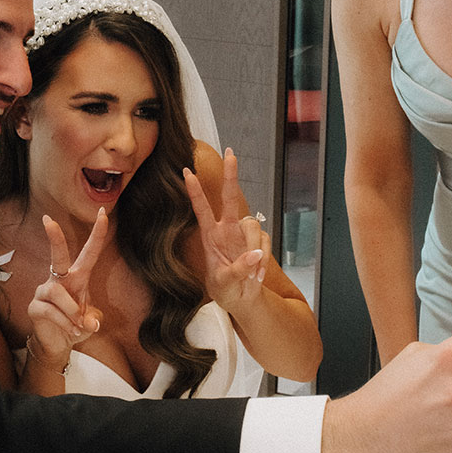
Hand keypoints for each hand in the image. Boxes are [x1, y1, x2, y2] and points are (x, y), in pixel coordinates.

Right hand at [24, 210, 107, 373]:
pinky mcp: (35, 306)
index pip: (88, 253)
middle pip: (58, 256)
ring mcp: (44, 292)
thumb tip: (91, 323)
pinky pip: (51, 310)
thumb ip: (92, 319)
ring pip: (57, 292)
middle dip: (54, 238)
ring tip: (78, 325)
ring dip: (71, 310)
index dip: (97, 234)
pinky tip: (71, 331)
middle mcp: (59, 280)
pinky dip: (65, 323)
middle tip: (48, 220)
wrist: (58, 345)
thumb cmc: (75, 325)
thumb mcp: (89, 322)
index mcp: (77, 278)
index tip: (102, 213)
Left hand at [183, 149, 267, 316]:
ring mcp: (243, 235)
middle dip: (231, 175)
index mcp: (210, 236)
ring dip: (254, 251)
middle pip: (230, 197)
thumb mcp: (224, 283)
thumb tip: (254, 254)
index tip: (186, 171)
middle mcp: (227, 230)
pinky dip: (262, 261)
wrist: (241, 300)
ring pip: (253, 226)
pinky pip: (265, 244)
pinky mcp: (259, 242)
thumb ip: (238, 269)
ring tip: (251, 275)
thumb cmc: (224, 289)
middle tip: (230, 153)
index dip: (194, 191)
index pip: (201, 209)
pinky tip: (256, 276)